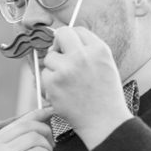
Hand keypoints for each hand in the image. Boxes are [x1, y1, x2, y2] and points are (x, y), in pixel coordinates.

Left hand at [42, 27, 132, 148]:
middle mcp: (82, 55)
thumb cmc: (105, 95)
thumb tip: (65, 40)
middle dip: (58, 44)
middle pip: (61, 34)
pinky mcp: (53, 82)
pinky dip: (50, 83)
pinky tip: (63, 92)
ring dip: (54, 68)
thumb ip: (88, 50)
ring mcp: (66, 69)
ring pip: (50, 57)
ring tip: (68, 83)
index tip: (68, 46)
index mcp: (99, 49)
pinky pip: (44, 75)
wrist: (104, 121)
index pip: (77, 30)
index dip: (70, 38)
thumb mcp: (105, 65)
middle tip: (61, 57)